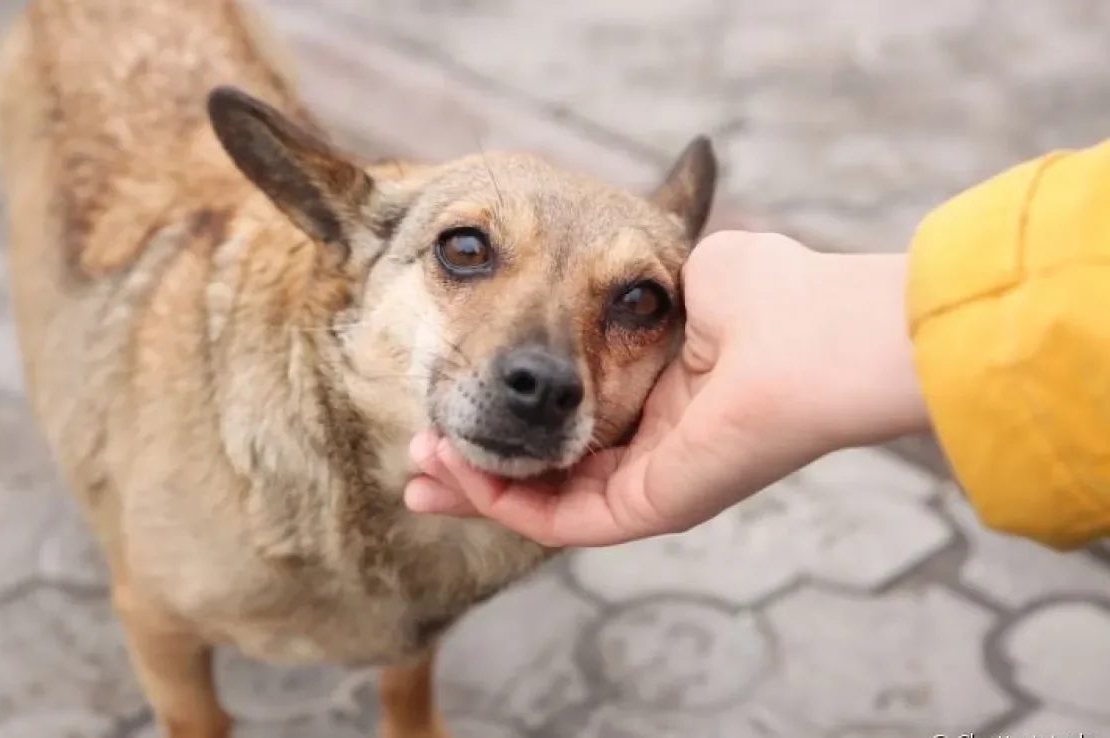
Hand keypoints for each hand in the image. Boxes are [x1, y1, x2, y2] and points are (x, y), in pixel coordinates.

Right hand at [403, 231, 929, 546]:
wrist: (820, 335)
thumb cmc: (772, 292)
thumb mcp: (680, 269)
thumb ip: (631, 279)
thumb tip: (617, 246)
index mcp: (662, 392)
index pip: (565, 418)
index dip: (510, 412)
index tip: (453, 397)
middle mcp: (654, 445)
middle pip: (543, 469)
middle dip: (475, 464)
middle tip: (417, 451)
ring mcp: (652, 484)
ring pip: (543, 503)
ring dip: (475, 487)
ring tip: (416, 469)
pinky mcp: (651, 508)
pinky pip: (561, 520)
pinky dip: (502, 501)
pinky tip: (455, 472)